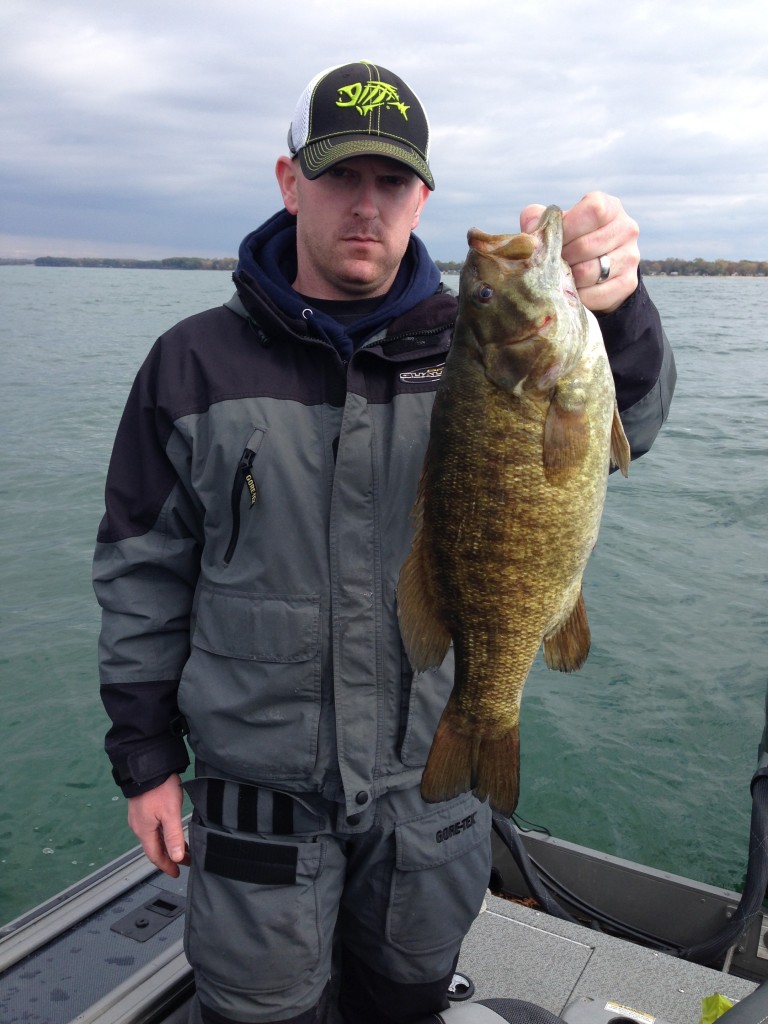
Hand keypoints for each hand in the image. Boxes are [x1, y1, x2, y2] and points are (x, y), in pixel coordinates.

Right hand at [127, 773, 188, 876]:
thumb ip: (173, 836)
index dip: (167, 866)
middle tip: (185, 861)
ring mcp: (139, 817)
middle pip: (154, 848)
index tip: (177, 873)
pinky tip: (172, 831)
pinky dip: (163, 834)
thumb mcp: (170, 813)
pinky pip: (153, 828)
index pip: (155, 856)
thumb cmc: (159, 788)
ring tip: (183, 848)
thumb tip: (177, 858)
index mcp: (143, 830)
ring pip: (154, 838)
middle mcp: (138, 826)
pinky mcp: (142, 808)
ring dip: (167, 845)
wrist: (149, 765)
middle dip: (169, 857)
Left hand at [520, 192, 639, 313]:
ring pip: (588, 272)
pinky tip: (572, 292)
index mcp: (609, 207)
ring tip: (561, 277)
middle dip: (562, 258)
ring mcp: (630, 257)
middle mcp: (626, 228)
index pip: (592, 210)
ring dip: (568, 279)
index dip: (567, 227)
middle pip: (585, 246)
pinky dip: (578, 297)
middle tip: (552, 264)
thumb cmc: (572, 242)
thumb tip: (531, 231)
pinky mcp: (628, 283)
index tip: (554, 240)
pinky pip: (596, 294)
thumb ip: (538, 220)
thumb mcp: (557, 226)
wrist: (599, 271)